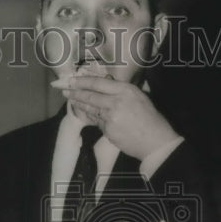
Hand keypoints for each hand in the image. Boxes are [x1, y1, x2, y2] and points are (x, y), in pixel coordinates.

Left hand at [51, 75, 178, 160]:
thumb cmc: (151, 118)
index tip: (71, 80)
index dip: (82, 81)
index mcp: (125, 90)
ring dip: (79, 104)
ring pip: (90, 109)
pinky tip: (85, 114)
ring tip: (71, 99)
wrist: (155, 141)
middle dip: (75, 92)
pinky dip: (90, 117)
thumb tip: (107, 86)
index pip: (98, 83)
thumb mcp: (140, 97)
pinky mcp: (108, 131)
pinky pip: (96, 122)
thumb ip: (122, 92)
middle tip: (64, 90)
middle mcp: (116, 102)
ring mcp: (110, 117)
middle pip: (90, 95)